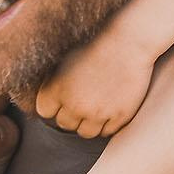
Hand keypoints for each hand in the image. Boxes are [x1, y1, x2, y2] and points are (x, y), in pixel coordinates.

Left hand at [33, 35, 155, 138]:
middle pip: (65, 124)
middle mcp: (74, 104)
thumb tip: (49, 99)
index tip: (62, 99)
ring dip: (88, 123)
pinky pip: (107, 131)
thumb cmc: (97, 44)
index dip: (54, 105)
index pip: (45, 111)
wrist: (128, 41)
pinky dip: (107, 123)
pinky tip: (110, 108)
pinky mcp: (119, 116)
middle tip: (82, 101)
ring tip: (96, 107)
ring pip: (85, 133)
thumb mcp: (66, 58)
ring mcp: (98, 113)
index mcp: (57, 89)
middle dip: (71, 114)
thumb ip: (54, 82)